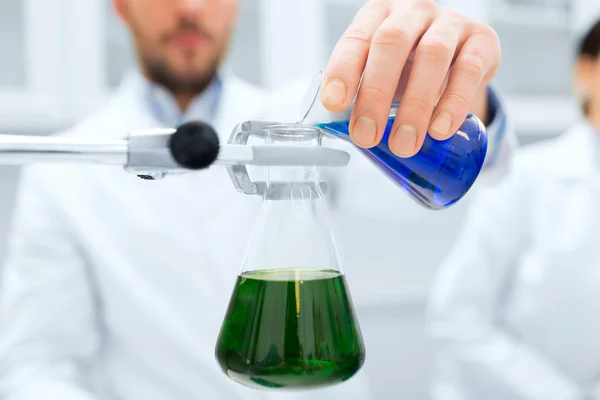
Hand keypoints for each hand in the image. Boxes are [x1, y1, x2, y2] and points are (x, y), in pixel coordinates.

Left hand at [321, 0, 500, 156]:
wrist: (457, 60)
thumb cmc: (407, 70)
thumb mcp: (380, 76)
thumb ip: (362, 96)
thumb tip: (344, 134)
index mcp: (378, 16)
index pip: (357, 38)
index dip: (343, 69)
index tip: (334, 103)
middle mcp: (412, 12)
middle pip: (391, 42)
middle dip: (376, 92)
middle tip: (367, 135)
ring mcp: (449, 23)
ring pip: (432, 55)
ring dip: (415, 105)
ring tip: (404, 144)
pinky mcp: (482, 41)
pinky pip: (469, 69)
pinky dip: (454, 103)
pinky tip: (440, 130)